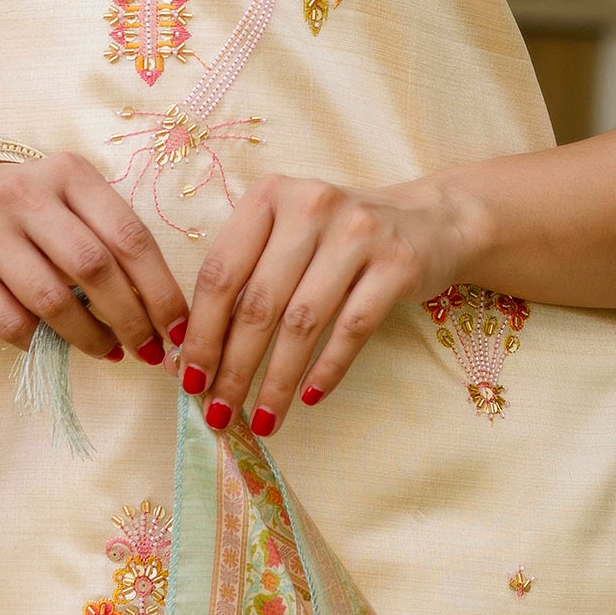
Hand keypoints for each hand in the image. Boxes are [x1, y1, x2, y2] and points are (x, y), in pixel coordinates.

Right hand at [0, 150, 188, 362]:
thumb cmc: (38, 209)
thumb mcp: (77, 203)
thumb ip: (115, 243)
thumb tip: (165, 317)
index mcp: (69, 174)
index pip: (128, 235)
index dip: (160, 290)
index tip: (178, 329)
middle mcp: (25, 195)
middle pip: (93, 266)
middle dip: (130, 319)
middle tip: (149, 350)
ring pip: (52, 299)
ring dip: (91, 337)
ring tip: (110, 351)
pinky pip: (10, 323)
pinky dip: (42, 343)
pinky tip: (58, 345)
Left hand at [179, 173, 468, 434]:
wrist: (426, 222)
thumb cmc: (336, 238)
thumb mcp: (287, 235)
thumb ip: (246, 277)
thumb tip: (197, 354)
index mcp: (270, 196)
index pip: (221, 271)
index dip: (202, 331)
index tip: (189, 379)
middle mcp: (311, 205)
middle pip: (259, 302)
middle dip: (234, 366)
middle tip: (219, 412)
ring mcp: (358, 233)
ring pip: (303, 322)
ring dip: (277, 379)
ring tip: (262, 418)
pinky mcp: (397, 264)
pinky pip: (353, 329)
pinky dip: (327, 369)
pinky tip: (309, 397)